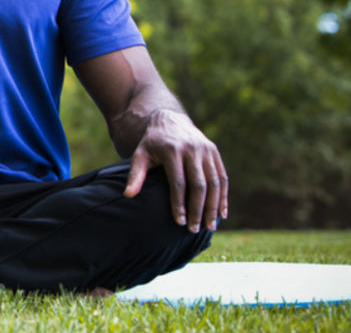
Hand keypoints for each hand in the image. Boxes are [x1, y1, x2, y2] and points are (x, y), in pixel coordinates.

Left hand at [123, 108, 228, 232]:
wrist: (169, 121)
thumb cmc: (151, 143)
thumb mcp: (140, 155)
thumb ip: (135, 174)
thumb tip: (127, 195)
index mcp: (172, 150)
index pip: (178, 182)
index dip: (179, 203)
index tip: (179, 222)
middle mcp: (192, 149)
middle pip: (199, 185)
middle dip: (197, 209)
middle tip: (194, 230)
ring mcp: (206, 150)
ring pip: (214, 183)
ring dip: (213, 206)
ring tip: (210, 227)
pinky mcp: (214, 152)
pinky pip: (222, 177)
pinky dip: (223, 196)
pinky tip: (222, 213)